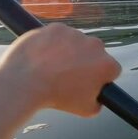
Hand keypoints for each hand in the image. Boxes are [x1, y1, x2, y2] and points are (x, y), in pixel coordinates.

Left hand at [0, 22, 120, 116]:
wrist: (25, 83)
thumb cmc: (57, 98)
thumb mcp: (86, 110)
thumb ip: (99, 102)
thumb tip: (100, 98)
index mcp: (107, 65)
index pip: (112, 69)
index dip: (100, 77)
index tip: (87, 82)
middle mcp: (96, 45)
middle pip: (95, 53)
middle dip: (85, 61)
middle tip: (67, 75)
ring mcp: (76, 34)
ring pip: (76, 42)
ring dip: (68, 51)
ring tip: (52, 67)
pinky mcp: (58, 28)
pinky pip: (58, 35)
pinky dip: (52, 43)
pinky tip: (44, 56)